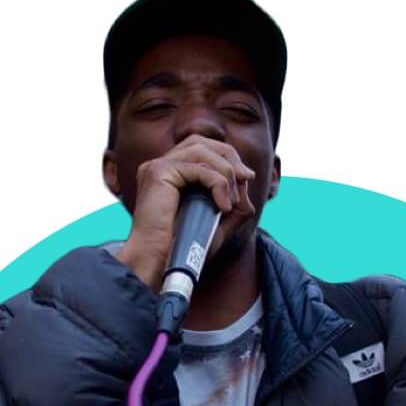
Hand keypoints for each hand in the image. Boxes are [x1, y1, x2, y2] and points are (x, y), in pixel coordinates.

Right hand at [115, 135, 255, 290]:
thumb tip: (247, 188)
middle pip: (201, 141)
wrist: (158, 263)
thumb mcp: (215, 226)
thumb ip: (231, 208)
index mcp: (169, 175)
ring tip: (232, 201)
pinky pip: (198, 168)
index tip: (246, 179)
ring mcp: (157, 167)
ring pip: (202, 151)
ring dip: (226, 173)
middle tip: (246, 178)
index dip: (227, 158)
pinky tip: (224, 207)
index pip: (201, 149)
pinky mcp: (159, 172)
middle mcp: (160, 166)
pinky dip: (218, 184)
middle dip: (229, 157)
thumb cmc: (181, 250)